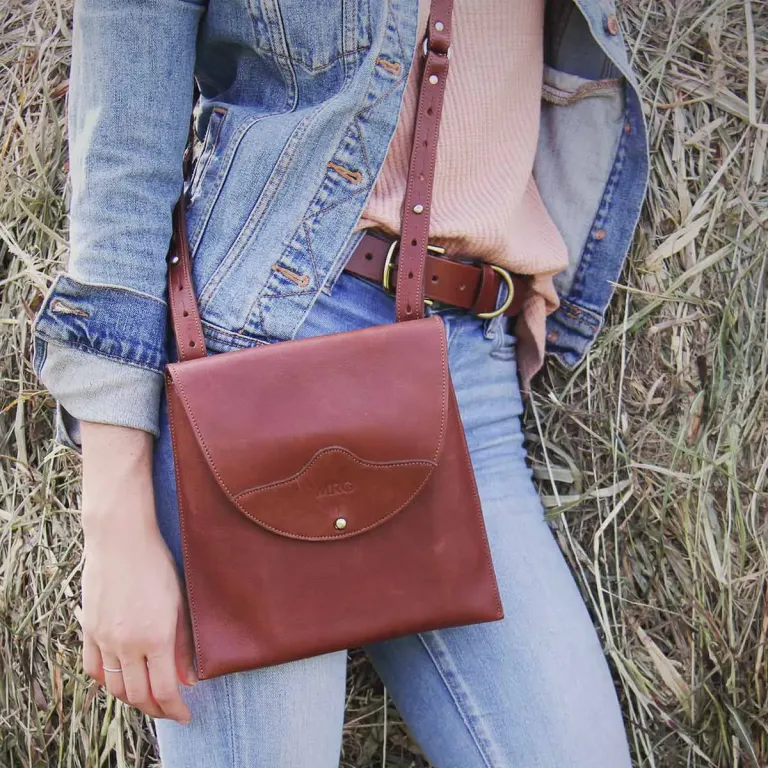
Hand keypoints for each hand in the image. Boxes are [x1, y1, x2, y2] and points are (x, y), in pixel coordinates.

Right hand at [79, 422, 196, 724]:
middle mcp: (127, 643)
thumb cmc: (158, 563)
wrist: (121, 538)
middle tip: (169, 710)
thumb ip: (183, 642)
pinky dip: (107, 681)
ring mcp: (104, 638)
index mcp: (156, 637)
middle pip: (138, 695)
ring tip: (147, 697)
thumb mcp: (179, 602)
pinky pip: (94, 667)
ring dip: (131, 698)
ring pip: (114, 686)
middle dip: (155, 709)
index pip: (165, 690)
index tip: (185, 715)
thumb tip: (187, 677)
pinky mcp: (89, 629)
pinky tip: (119, 679)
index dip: (175, 709)